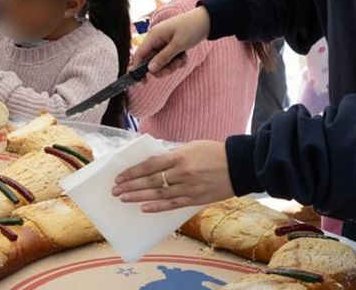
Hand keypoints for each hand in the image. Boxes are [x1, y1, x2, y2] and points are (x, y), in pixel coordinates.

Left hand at [111, 140, 233, 211]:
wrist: (240, 166)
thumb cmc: (214, 152)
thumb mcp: (191, 146)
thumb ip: (172, 154)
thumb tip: (153, 161)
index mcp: (180, 157)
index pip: (150, 165)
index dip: (133, 172)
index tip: (120, 177)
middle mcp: (182, 173)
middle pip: (151, 181)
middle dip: (131, 186)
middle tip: (115, 190)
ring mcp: (189, 187)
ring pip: (158, 194)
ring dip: (139, 197)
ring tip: (123, 199)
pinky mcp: (196, 199)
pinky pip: (173, 205)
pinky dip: (157, 207)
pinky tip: (144, 208)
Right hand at [131, 7, 210, 75]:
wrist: (206, 20)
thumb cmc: (191, 28)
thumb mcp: (178, 45)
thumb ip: (163, 58)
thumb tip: (150, 70)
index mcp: (153, 36)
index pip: (139, 55)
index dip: (137, 69)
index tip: (143, 82)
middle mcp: (155, 40)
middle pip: (150, 62)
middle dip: (163, 68)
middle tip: (174, 67)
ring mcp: (162, 43)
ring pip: (160, 62)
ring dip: (171, 65)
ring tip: (182, 59)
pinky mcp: (169, 46)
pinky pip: (168, 59)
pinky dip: (176, 61)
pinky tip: (184, 57)